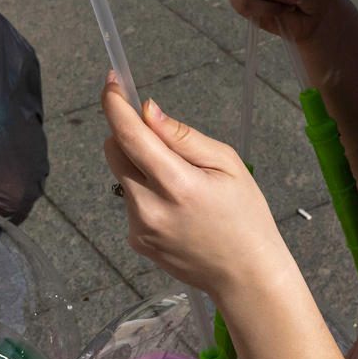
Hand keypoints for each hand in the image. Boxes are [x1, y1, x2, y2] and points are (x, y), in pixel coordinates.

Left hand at [101, 76, 291, 304]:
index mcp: (177, 185)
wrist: (246, 274)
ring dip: (140, 166)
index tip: (112, 83)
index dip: (115, 104)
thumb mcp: (227, 164)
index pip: (129, 134)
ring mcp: (140, 228)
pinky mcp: (137, 241)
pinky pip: (130, 201)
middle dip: (129, 134)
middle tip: (160, 137)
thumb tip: (148, 111)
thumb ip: (183, 136)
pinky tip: (177, 207)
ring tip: (182, 183)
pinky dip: (145, 192)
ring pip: (122, 176)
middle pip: (114, 152)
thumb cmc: (246, 218)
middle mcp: (151, 208)